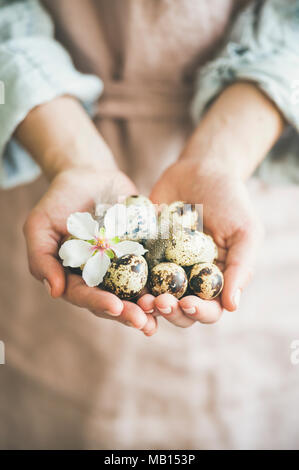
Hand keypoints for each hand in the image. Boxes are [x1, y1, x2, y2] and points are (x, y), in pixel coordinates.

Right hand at [23, 167, 157, 335]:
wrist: (89, 176)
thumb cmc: (59, 201)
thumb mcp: (39, 226)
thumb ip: (42, 258)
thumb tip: (55, 292)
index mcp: (75, 277)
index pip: (85, 296)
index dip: (100, 303)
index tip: (115, 307)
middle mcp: (101, 277)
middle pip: (115, 301)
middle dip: (130, 313)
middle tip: (144, 322)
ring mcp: (124, 266)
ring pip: (137, 291)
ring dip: (150, 304)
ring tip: (164, 310)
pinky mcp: (144, 252)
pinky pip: (156, 267)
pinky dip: (165, 279)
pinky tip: (178, 287)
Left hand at [137, 159, 262, 326]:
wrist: (200, 170)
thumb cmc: (230, 201)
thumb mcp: (245, 231)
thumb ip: (241, 267)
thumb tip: (232, 306)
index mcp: (216, 281)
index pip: (210, 309)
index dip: (199, 312)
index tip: (187, 304)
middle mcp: (189, 280)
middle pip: (179, 310)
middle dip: (169, 311)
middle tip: (159, 302)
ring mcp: (164, 268)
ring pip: (154, 297)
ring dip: (147, 303)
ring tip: (140, 298)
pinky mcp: (143, 254)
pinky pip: (133, 271)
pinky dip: (128, 279)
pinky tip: (121, 278)